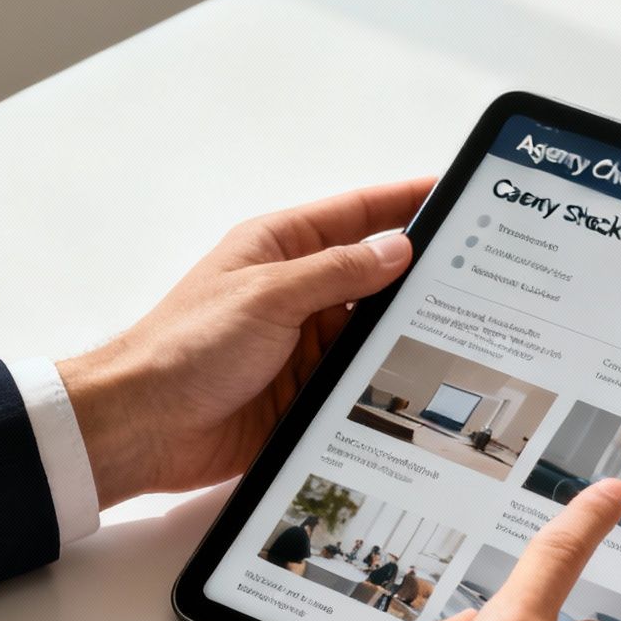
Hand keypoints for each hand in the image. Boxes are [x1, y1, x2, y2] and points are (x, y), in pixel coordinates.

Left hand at [56, 178, 434, 505]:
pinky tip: (418, 383)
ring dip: (403, 334)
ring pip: (370, 332)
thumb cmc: (185, 348)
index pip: (355, 214)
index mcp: (279, 249)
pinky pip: (356, 381)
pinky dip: (382, 380)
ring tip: (461, 330)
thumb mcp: (268, 296)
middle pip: (372, 275)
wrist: (144, 427)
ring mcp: (301, 344)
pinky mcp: (304, 392)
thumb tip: (396, 250)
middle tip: (476, 273)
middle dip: (418, 275)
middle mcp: (294, 292)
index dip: (403, 202)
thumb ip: (337, 272)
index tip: (449, 193)